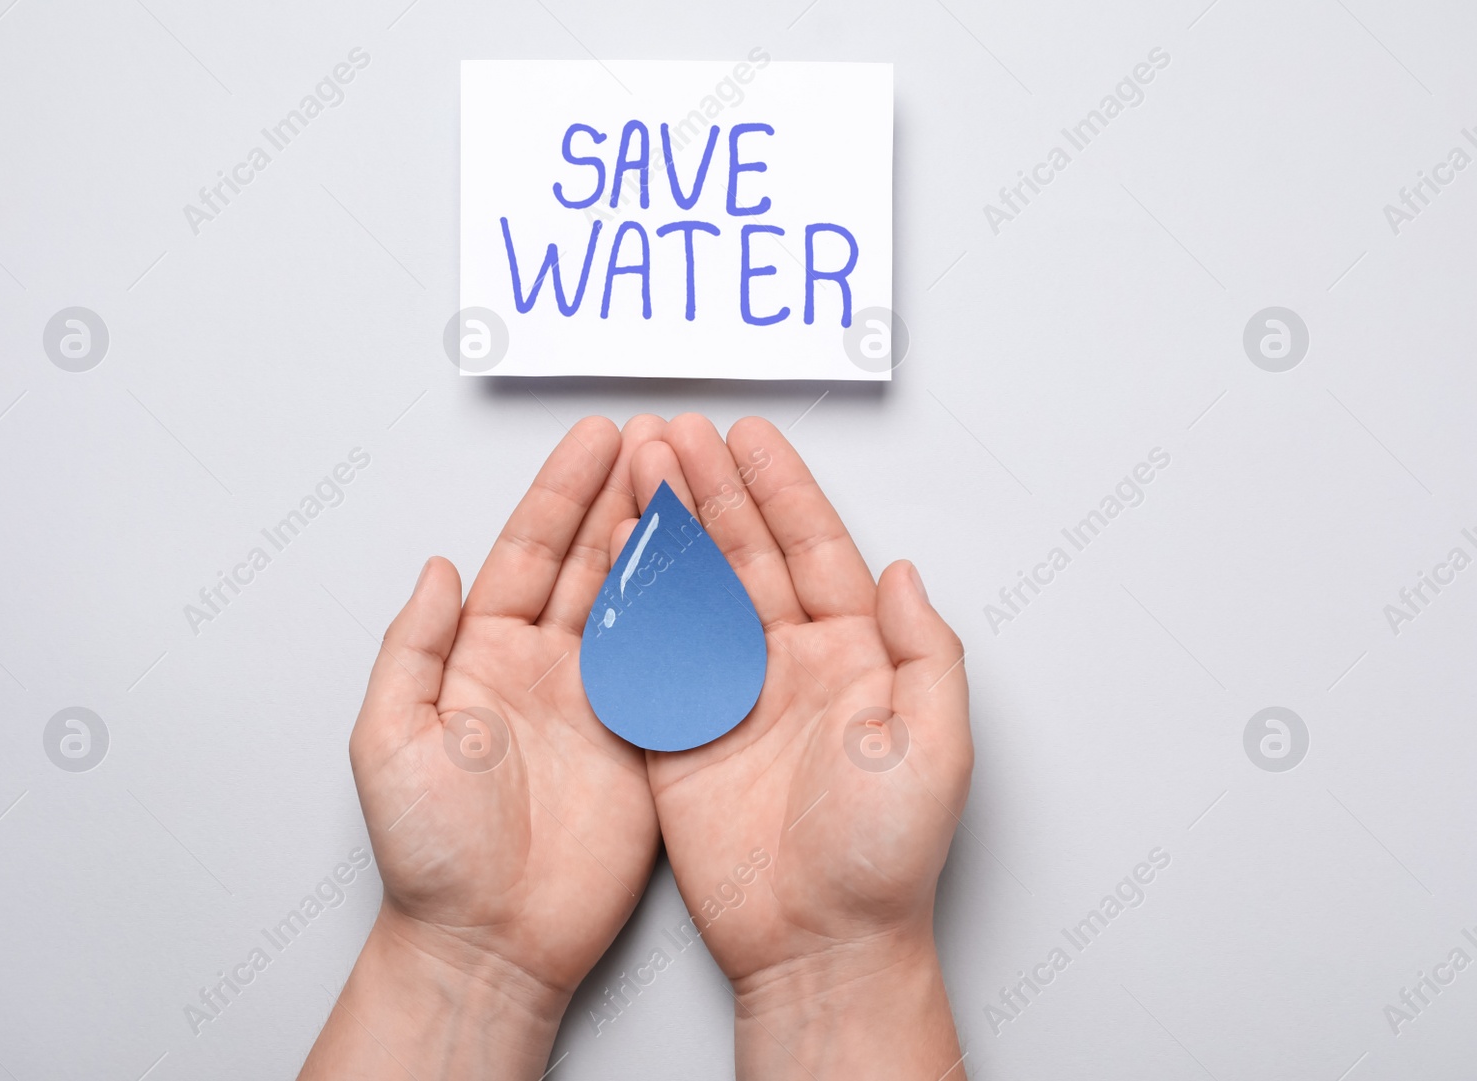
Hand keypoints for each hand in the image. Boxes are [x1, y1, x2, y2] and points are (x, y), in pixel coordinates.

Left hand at [302, 416, 666, 1079]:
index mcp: (483, 657)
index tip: (596, 442)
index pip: (529, 554)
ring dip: (661, 542)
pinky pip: (674, 666)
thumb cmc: (430, 853)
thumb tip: (436, 568)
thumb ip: (413, 649)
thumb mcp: (391, 740)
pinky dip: (695, 617)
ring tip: (692, 482)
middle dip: (623, 497)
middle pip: (590, 562)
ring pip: (637, 602)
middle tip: (662, 440)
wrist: (490, 939)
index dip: (561, 493)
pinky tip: (715, 571)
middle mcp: (546, 668)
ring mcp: (600, 701)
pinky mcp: (645, 741)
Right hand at [620, 414, 972, 1080]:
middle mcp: (790, 666)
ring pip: (696, 594)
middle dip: (711, 492)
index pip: (814, 551)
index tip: (749, 438)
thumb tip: (904, 572)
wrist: (818, 945)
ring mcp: (732, 697)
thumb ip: (923, 652)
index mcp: (855, 659)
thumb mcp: (935, 748)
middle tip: (674, 438)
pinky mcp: (681, 736)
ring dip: (670, 532)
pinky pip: (654, 658)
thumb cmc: (884, 860)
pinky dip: (633, 607)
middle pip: (746, 557)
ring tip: (639, 474)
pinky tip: (617, 560)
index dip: (782, 491)